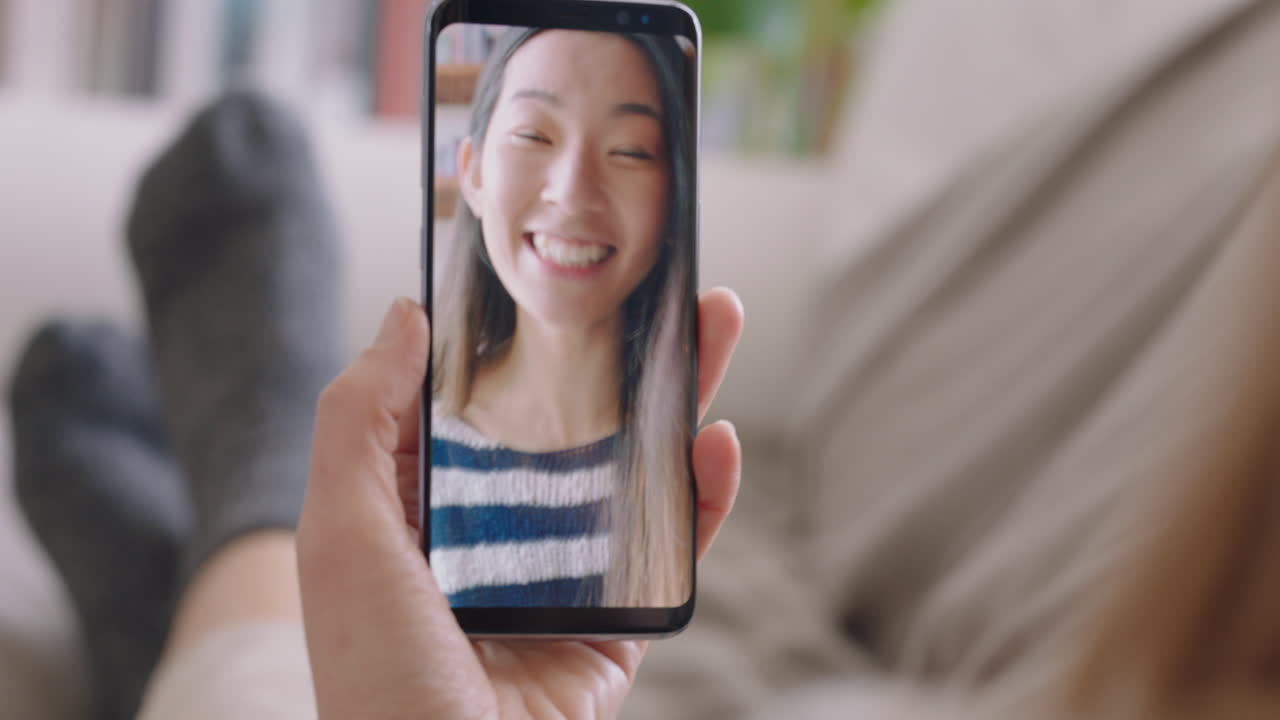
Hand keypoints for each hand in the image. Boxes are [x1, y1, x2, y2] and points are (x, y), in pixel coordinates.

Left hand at [298, 289, 744, 719]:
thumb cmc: (377, 675)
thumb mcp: (341, 533)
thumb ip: (359, 420)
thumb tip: (403, 317)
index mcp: (419, 507)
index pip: (472, 398)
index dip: (512, 336)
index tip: (554, 275)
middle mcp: (493, 532)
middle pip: (566, 420)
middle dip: (617, 351)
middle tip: (661, 286)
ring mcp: (561, 573)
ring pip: (629, 467)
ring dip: (676, 398)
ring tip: (716, 325)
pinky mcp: (617, 618)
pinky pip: (667, 544)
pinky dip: (701, 494)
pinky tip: (716, 440)